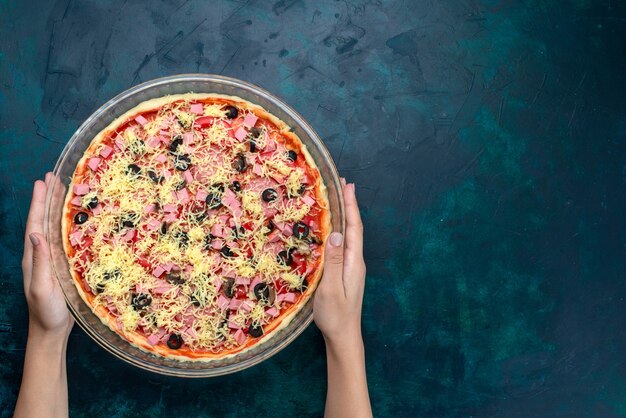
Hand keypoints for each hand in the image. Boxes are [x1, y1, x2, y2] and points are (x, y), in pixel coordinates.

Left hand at [22, 172, 73, 340]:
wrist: (50, 331)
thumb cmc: (46, 312)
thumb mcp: (42, 287)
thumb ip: (40, 261)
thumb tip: (36, 233)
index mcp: (33, 257)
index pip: (35, 223)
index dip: (38, 202)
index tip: (43, 182)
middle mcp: (41, 254)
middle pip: (43, 220)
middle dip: (46, 198)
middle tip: (53, 176)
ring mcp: (51, 259)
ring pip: (53, 227)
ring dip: (55, 208)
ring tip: (62, 189)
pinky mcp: (62, 266)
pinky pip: (63, 239)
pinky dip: (66, 224)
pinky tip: (74, 219)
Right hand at [314, 179, 365, 346]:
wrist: (343, 336)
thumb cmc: (335, 316)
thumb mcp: (330, 289)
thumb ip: (332, 262)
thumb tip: (335, 233)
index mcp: (353, 262)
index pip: (353, 228)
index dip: (351, 206)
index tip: (348, 186)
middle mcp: (354, 261)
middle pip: (353, 228)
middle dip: (349, 205)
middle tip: (342, 184)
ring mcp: (350, 267)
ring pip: (348, 235)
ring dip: (344, 216)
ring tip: (337, 199)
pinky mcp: (344, 272)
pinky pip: (342, 245)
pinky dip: (338, 230)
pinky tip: (331, 228)